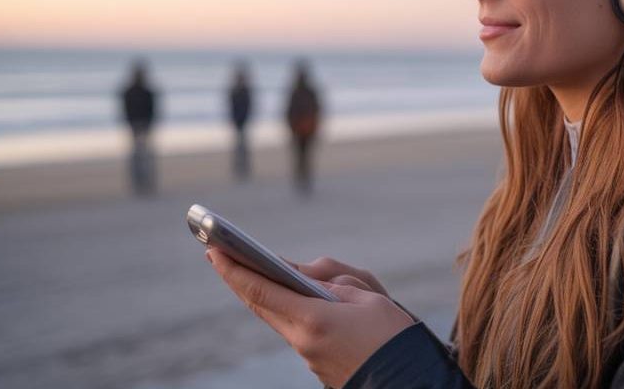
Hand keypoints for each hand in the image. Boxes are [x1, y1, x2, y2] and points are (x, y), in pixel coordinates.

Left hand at [207, 248, 413, 387]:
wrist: (410, 383)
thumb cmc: (394, 337)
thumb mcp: (368, 298)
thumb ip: (330, 282)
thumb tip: (297, 274)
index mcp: (313, 320)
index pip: (261, 290)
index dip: (234, 270)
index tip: (213, 249)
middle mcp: (303, 341)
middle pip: (261, 305)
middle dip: (240, 279)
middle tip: (220, 255)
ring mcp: (308, 356)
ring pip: (279, 317)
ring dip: (269, 294)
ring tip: (261, 270)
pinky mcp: (318, 364)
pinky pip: (297, 329)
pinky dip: (291, 309)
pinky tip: (294, 298)